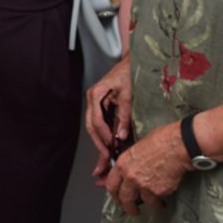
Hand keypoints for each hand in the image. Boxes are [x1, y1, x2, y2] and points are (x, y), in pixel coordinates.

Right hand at [85, 55, 132, 178]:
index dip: (104, 136)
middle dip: (98, 145)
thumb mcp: (129, 94)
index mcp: (96, 94)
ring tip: (104, 159)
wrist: (131, 61)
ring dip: (100, 142)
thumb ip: (124, 116)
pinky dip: (105, 135)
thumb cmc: (129, 73)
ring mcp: (96, 103)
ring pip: (94, 127)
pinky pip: (101, 123)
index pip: (96, 121)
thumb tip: (122, 135)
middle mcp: (93, 99)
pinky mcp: (102, 106)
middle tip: (103, 160)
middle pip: (91, 127)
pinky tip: (109, 146)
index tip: (111, 148)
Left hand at [103, 121, 190, 215]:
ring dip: (150, 205)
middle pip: (124, 198)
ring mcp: (144, 186)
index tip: (118, 197)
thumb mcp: (138, 147)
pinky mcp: (158, 192)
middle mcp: (130, 176)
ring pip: (143, 201)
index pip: (111, 184)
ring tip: (156, 204)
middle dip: (128, 207)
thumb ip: (131, 161)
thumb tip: (130, 168)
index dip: (114, 193)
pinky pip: (157, 199)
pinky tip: (164, 200)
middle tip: (132, 210)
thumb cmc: (161, 140)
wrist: (178, 146)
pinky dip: (160, 201)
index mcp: (123, 163)